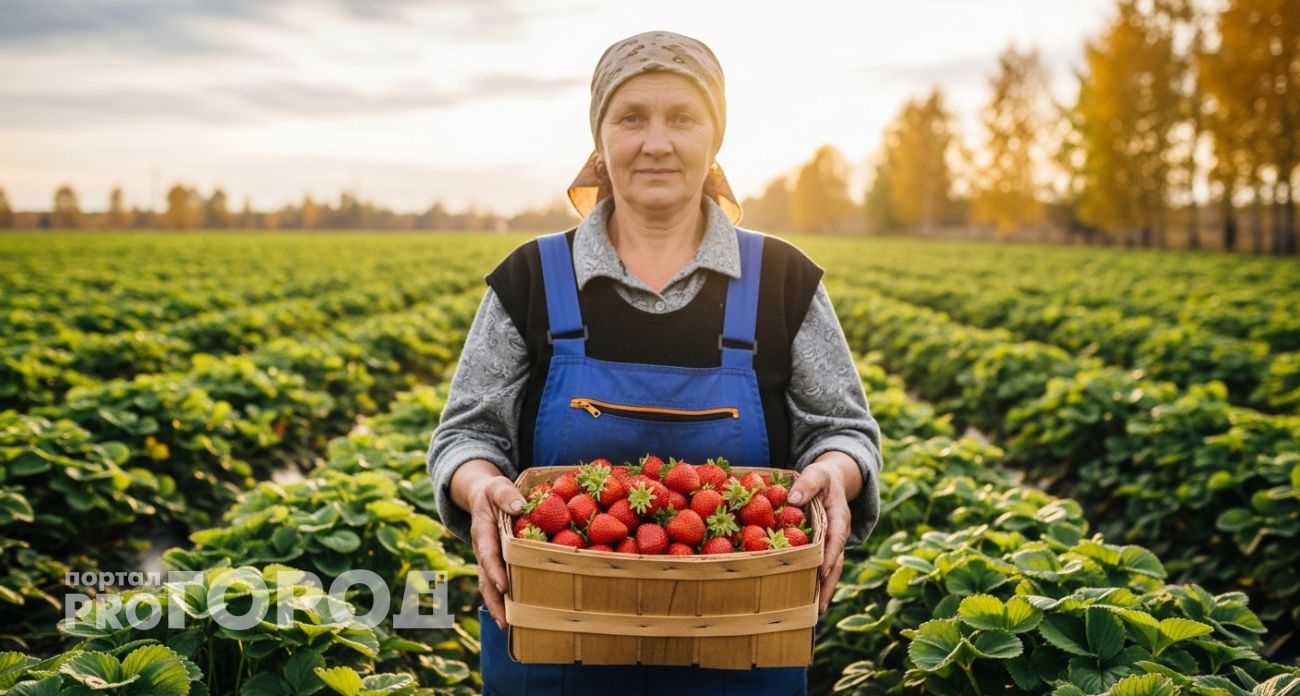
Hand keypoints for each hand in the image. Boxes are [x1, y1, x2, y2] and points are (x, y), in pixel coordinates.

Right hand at [468, 475, 526, 630]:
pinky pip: (496, 584)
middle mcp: (482, 550)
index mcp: (482, 532)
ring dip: (497, 607)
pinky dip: (502, 601)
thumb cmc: (493, 491)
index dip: (494, 570)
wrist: (481, 496)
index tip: (504, 586)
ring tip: (508, 627)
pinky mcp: (495, 564)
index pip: (487, 554)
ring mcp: (487, 559)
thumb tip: (519, 506)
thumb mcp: (497, 486)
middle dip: (494, 600)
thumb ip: (506, 494)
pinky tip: (513, 618)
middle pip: (485, 579)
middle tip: (505, 621)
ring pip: (488, 587)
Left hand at [787, 457, 854, 614]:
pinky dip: (814, 581)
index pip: (836, 539)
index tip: (822, 573)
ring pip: (830, 570)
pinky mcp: (823, 547)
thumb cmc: (823, 477)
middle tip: (818, 607)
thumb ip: (807, 484)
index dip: (830, 556)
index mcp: (840, 517)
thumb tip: (793, 499)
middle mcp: (838, 535)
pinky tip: (803, 599)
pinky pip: (820, 566)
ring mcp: (832, 543)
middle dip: (828, 585)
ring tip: (813, 613)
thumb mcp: (817, 474)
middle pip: (836, 563)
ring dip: (822, 590)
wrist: (833, 479)